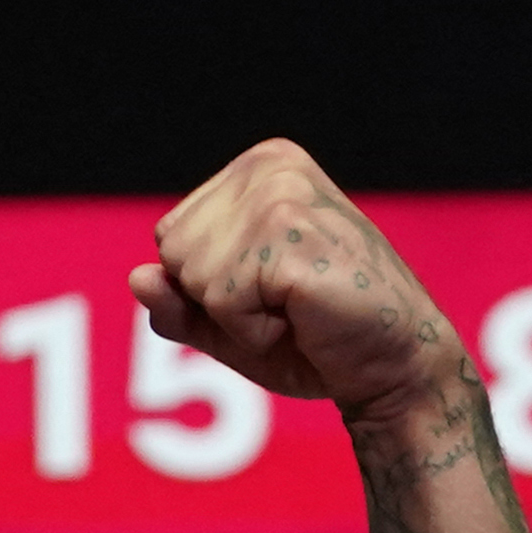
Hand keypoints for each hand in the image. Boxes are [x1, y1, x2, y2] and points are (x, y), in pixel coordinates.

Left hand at [128, 139, 461, 422]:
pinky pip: (220, 302)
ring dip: (236, 317)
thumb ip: (176, 303)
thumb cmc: (315, 338)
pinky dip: (252, 331)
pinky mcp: (289, 236)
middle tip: (286, 303)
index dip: (208, 286)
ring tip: (297, 309)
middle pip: (172, 252)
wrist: (394, 364)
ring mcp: (282, 196)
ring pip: (191, 276)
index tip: (272, 288)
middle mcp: (271, 168)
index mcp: (260, 168)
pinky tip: (303, 319)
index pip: (170, 236)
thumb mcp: (227, 322)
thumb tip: (138, 278)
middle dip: (217, 299)